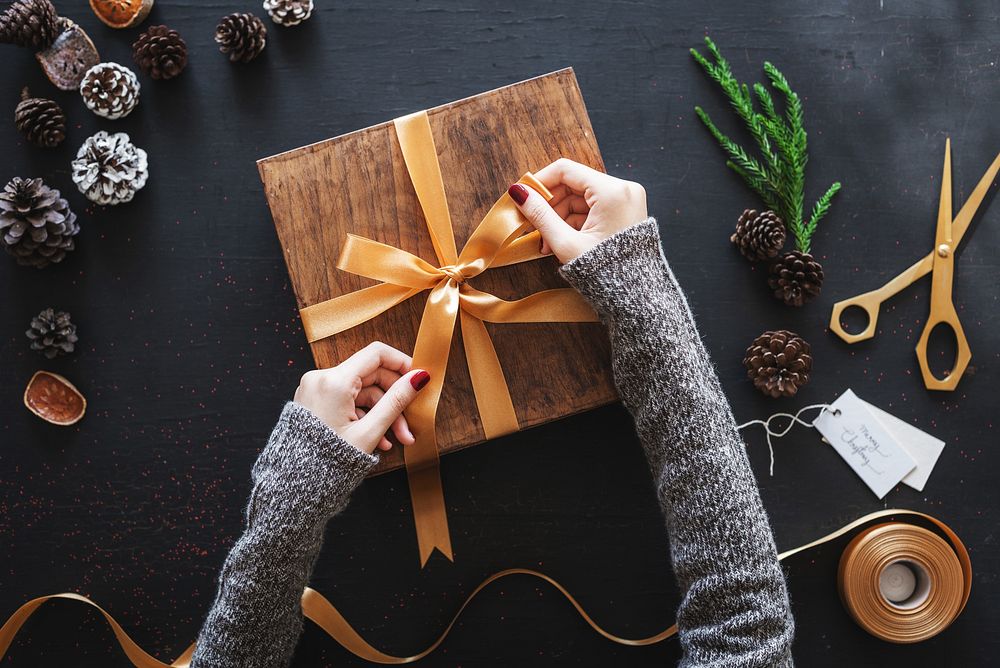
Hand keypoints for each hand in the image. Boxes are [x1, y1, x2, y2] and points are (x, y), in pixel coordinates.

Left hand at [293, 341, 429, 454]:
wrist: (293, 486)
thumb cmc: (327, 462)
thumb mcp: (369, 432)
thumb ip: (396, 401)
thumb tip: (418, 378)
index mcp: (334, 381)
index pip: (376, 354)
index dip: (401, 363)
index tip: (418, 377)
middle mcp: (322, 379)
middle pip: (371, 377)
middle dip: (394, 402)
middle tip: (410, 425)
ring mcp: (317, 390)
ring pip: (362, 393)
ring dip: (382, 415)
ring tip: (395, 441)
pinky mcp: (316, 401)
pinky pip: (348, 402)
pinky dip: (364, 417)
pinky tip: (378, 439)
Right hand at [508, 158, 647, 262]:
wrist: (636, 296)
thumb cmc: (604, 271)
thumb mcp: (566, 243)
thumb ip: (540, 215)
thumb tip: (518, 193)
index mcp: (611, 191)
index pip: (565, 170)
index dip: (539, 182)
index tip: (523, 195)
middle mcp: (622, 189)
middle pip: (573, 185)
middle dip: (550, 206)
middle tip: (532, 226)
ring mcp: (626, 200)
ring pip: (581, 199)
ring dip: (560, 218)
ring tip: (546, 243)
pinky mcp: (625, 211)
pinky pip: (592, 209)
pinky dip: (575, 223)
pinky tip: (561, 242)